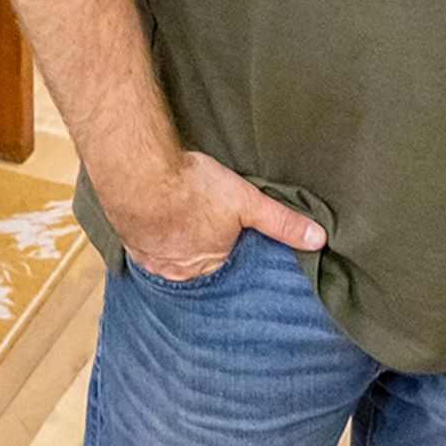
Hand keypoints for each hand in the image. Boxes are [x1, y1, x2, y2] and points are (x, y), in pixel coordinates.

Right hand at [107, 151, 321, 282]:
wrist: (139, 173)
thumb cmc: (193, 188)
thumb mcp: (247, 202)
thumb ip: (281, 222)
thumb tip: (317, 240)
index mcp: (208, 267)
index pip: (225, 265)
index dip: (228, 247)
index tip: (227, 233)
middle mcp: (178, 272)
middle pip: (196, 262)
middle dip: (201, 246)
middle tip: (203, 222)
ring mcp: (150, 258)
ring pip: (168, 254)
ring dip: (174, 239)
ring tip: (181, 218)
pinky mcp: (128, 239)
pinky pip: (143, 243)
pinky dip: (151, 232)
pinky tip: (155, 215)